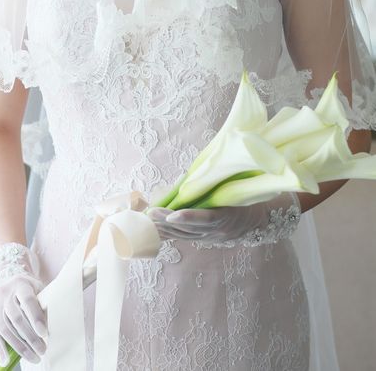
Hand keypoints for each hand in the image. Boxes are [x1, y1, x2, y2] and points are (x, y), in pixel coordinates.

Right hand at [0, 242, 48, 365]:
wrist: (11, 283)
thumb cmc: (30, 290)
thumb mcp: (38, 290)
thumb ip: (42, 305)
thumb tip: (49, 329)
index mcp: (21, 283)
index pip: (28, 301)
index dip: (35, 317)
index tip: (44, 333)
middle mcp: (4, 291)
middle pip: (16, 317)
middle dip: (30, 337)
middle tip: (42, 351)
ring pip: (4, 328)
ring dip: (18, 346)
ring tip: (32, 357)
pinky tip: (6, 361)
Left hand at [146, 191, 300, 247]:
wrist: (264, 216)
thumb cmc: (249, 194)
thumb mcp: (238, 187)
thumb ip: (217, 183)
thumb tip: (193, 173)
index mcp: (230, 216)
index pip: (207, 218)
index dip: (189, 218)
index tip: (172, 215)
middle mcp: (220, 231)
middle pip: (190, 228)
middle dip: (168, 221)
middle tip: (150, 213)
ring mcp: (213, 237)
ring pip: (185, 235)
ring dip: (164, 228)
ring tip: (146, 220)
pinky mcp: (208, 238)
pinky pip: (186, 236)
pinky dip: (170, 231)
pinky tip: (155, 228)